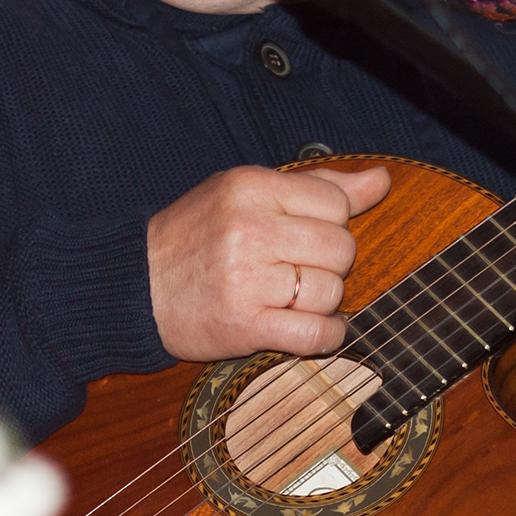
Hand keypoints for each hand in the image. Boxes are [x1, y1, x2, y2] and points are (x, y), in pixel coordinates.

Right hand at [147, 165, 390, 361]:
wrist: (135, 287)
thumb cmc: (197, 235)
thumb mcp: (247, 192)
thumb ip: (318, 185)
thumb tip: (381, 180)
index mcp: (250, 187)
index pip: (336, 203)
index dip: (333, 222)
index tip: (308, 234)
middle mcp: (249, 229)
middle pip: (341, 248)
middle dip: (333, 263)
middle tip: (303, 268)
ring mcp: (246, 279)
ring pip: (331, 291)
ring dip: (324, 300)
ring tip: (295, 296)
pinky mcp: (243, 326)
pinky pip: (315, 333)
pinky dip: (328, 335)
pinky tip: (317, 328)